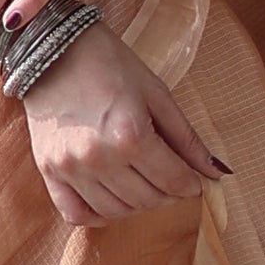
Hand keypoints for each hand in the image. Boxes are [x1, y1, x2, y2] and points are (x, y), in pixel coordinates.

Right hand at [19, 27, 225, 233]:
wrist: (54, 49)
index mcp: (131, 134)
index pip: (173, 181)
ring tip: (141, 183)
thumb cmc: (110, 64)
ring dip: (137, 204)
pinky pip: (76, 214)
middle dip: (167, 194)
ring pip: (116, 211)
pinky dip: (98, 215)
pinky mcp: (48, 171)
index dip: (190, 185)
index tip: (192, 180)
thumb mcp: (156, 93)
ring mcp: (70, 167)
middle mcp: (99, 157)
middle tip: (168, 179)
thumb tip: (216, 172)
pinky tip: (111, 199)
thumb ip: (186, 138)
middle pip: (147, 200)